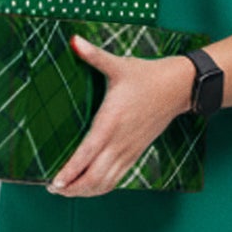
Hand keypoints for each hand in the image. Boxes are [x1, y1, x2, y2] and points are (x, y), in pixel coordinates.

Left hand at [46, 35, 195, 196]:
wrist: (178, 88)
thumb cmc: (147, 76)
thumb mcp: (119, 64)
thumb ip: (94, 55)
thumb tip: (74, 40)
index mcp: (111, 121)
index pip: (88, 153)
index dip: (71, 171)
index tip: (56, 181)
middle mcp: (119, 141)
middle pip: (95, 176)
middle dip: (73, 187)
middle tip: (53, 188)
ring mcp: (128, 150)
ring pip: (106, 182)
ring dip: (85, 191)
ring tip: (66, 190)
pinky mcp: (135, 153)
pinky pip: (116, 178)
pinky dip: (100, 187)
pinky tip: (87, 187)